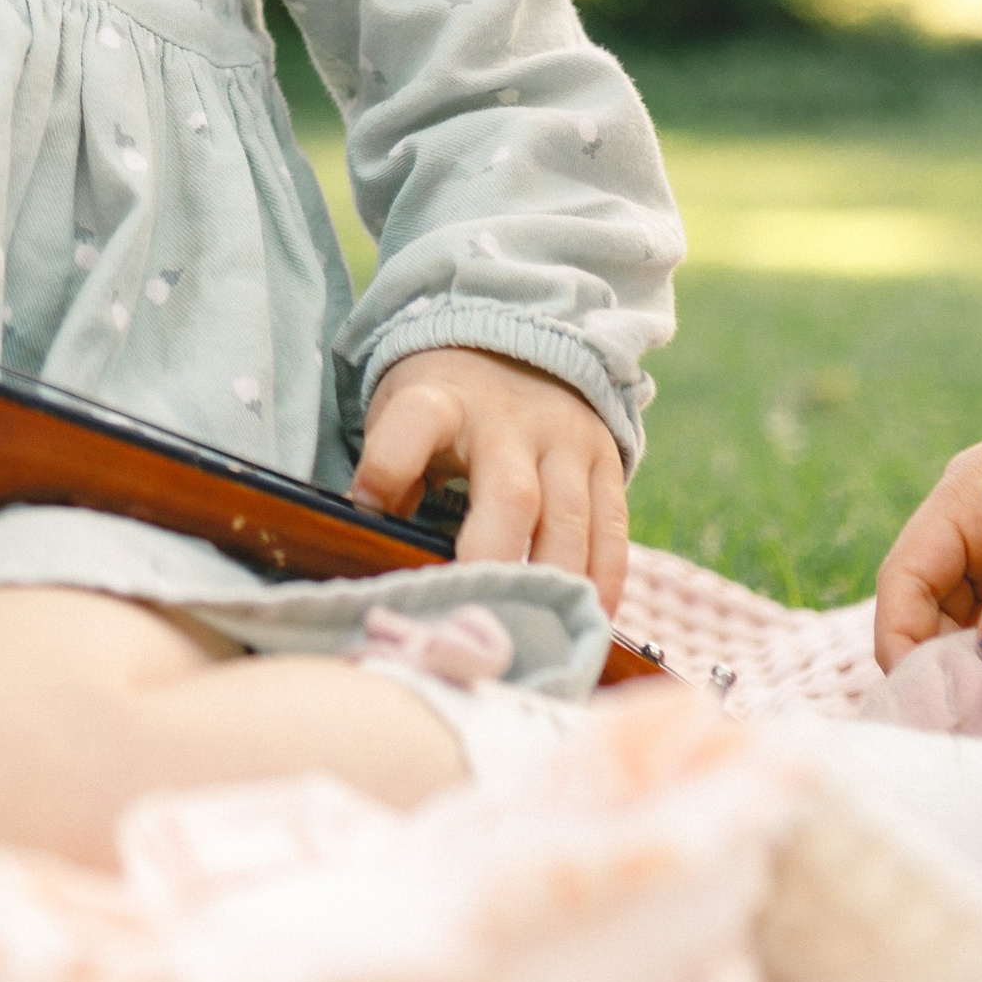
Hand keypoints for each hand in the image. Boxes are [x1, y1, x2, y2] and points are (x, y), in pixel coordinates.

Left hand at [354, 344, 627, 611]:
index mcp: (444, 402)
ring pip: (569, 520)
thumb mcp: (403, 415)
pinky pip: (612, 529)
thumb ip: (393, 476)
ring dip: (552, 584)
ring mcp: (565, 440)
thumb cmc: (444, 405)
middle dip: (494, 561)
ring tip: (532, 634)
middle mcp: (509, 420)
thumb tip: (377, 551)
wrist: (518, 347)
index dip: (389, 467)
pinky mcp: (605, 461)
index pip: (416, 422)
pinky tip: (585, 619)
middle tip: (476, 616)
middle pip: (511, 495)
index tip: (369, 512)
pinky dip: (603, 580)